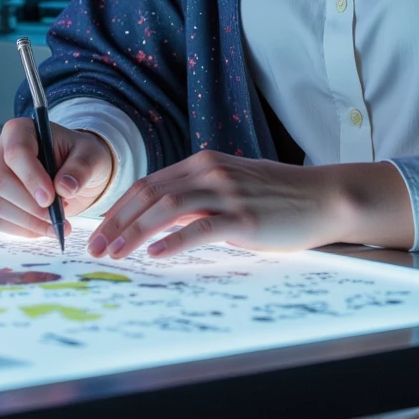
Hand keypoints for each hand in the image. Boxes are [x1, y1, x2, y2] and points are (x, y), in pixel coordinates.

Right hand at [0, 117, 114, 238]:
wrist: (74, 172)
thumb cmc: (79, 156)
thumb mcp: (90, 155)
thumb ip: (80, 168)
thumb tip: (64, 187)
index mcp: (20, 130)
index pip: (16, 152)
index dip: (31, 177)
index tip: (50, 198)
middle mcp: (0, 152)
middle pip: (1, 181)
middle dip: (30, 205)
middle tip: (57, 218)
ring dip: (29, 221)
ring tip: (58, 225)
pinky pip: (1, 221)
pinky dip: (25, 230)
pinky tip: (46, 229)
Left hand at [85, 151, 354, 261]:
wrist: (323, 196)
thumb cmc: (277, 197)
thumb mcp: (231, 187)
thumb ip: (198, 196)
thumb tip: (161, 219)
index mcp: (203, 164)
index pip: (148, 184)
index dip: (120, 208)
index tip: (100, 231)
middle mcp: (210, 172)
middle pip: (150, 194)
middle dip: (117, 222)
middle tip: (95, 248)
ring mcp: (227, 193)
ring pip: (167, 209)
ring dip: (134, 232)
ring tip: (115, 254)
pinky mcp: (244, 218)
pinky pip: (201, 228)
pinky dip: (174, 241)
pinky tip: (156, 254)